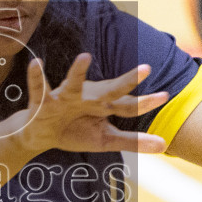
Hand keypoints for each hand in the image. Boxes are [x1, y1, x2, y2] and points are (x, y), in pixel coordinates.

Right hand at [12, 54, 169, 155]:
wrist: (41, 135)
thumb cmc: (75, 132)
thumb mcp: (106, 140)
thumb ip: (134, 141)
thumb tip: (165, 145)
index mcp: (104, 105)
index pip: (129, 104)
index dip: (145, 102)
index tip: (166, 96)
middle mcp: (88, 98)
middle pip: (110, 90)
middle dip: (127, 81)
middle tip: (146, 69)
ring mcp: (65, 98)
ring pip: (73, 84)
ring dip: (77, 72)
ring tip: (85, 57)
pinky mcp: (43, 102)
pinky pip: (40, 88)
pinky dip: (36, 76)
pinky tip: (36, 63)